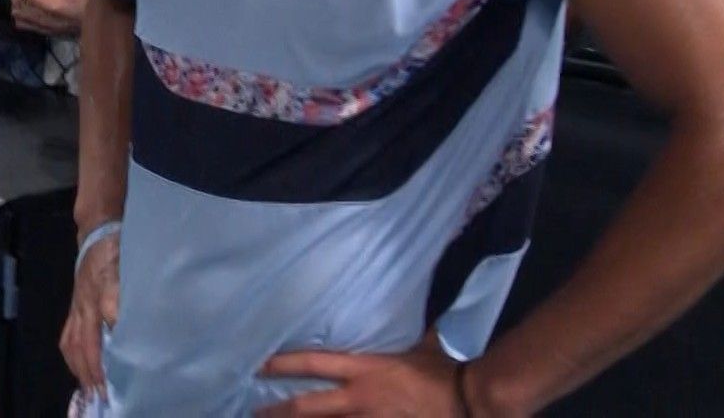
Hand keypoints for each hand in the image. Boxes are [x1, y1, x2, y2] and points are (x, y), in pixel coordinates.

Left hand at [13, 0, 88, 36]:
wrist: (106, 24)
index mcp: (52, 6)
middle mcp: (46, 20)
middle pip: (19, 8)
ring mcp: (47, 30)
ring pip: (21, 21)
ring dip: (19, 7)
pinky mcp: (51, 34)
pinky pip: (29, 28)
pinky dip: (25, 17)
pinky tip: (33, 8)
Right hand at [59, 229, 119, 399]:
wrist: (97, 230)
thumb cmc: (111, 252)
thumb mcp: (120, 273)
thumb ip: (116, 299)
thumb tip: (116, 327)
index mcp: (91, 306)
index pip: (92, 345)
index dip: (98, 368)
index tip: (105, 388)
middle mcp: (80, 311)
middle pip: (78, 349)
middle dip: (86, 374)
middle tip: (97, 395)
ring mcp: (75, 308)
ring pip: (70, 344)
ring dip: (78, 367)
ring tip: (87, 385)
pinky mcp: (75, 305)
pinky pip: (68, 335)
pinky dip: (72, 354)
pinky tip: (80, 361)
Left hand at [255, 337, 467, 417]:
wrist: (468, 402)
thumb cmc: (444, 374)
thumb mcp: (423, 347)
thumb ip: (413, 334)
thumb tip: (419, 316)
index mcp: (365, 370)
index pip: (314, 363)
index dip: (284, 364)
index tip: (259, 365)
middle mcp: (360, 399)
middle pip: (309, 407)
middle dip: (279, 411)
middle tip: (255, 412)